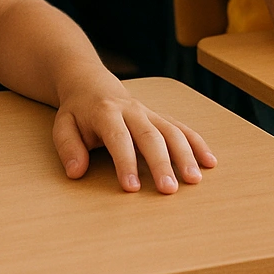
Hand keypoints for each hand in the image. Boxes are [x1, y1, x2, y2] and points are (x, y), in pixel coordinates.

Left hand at [52, 77, 216, 192]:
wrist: (92, 83)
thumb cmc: (78, 111)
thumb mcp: (63, 125)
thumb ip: (68, 148)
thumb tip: (76, 171)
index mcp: (106, 112)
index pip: (118, 138)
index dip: (125, 162)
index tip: (132, 187)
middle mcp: (132, 110)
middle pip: (151, 136)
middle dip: (162, 163)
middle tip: (169, 190)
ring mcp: (149, 112)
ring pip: (172, 131)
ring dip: (185, 155)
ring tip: (194, 179)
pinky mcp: (161, 117)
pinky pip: (182, 128)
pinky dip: (198, 144)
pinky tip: (210, 161)